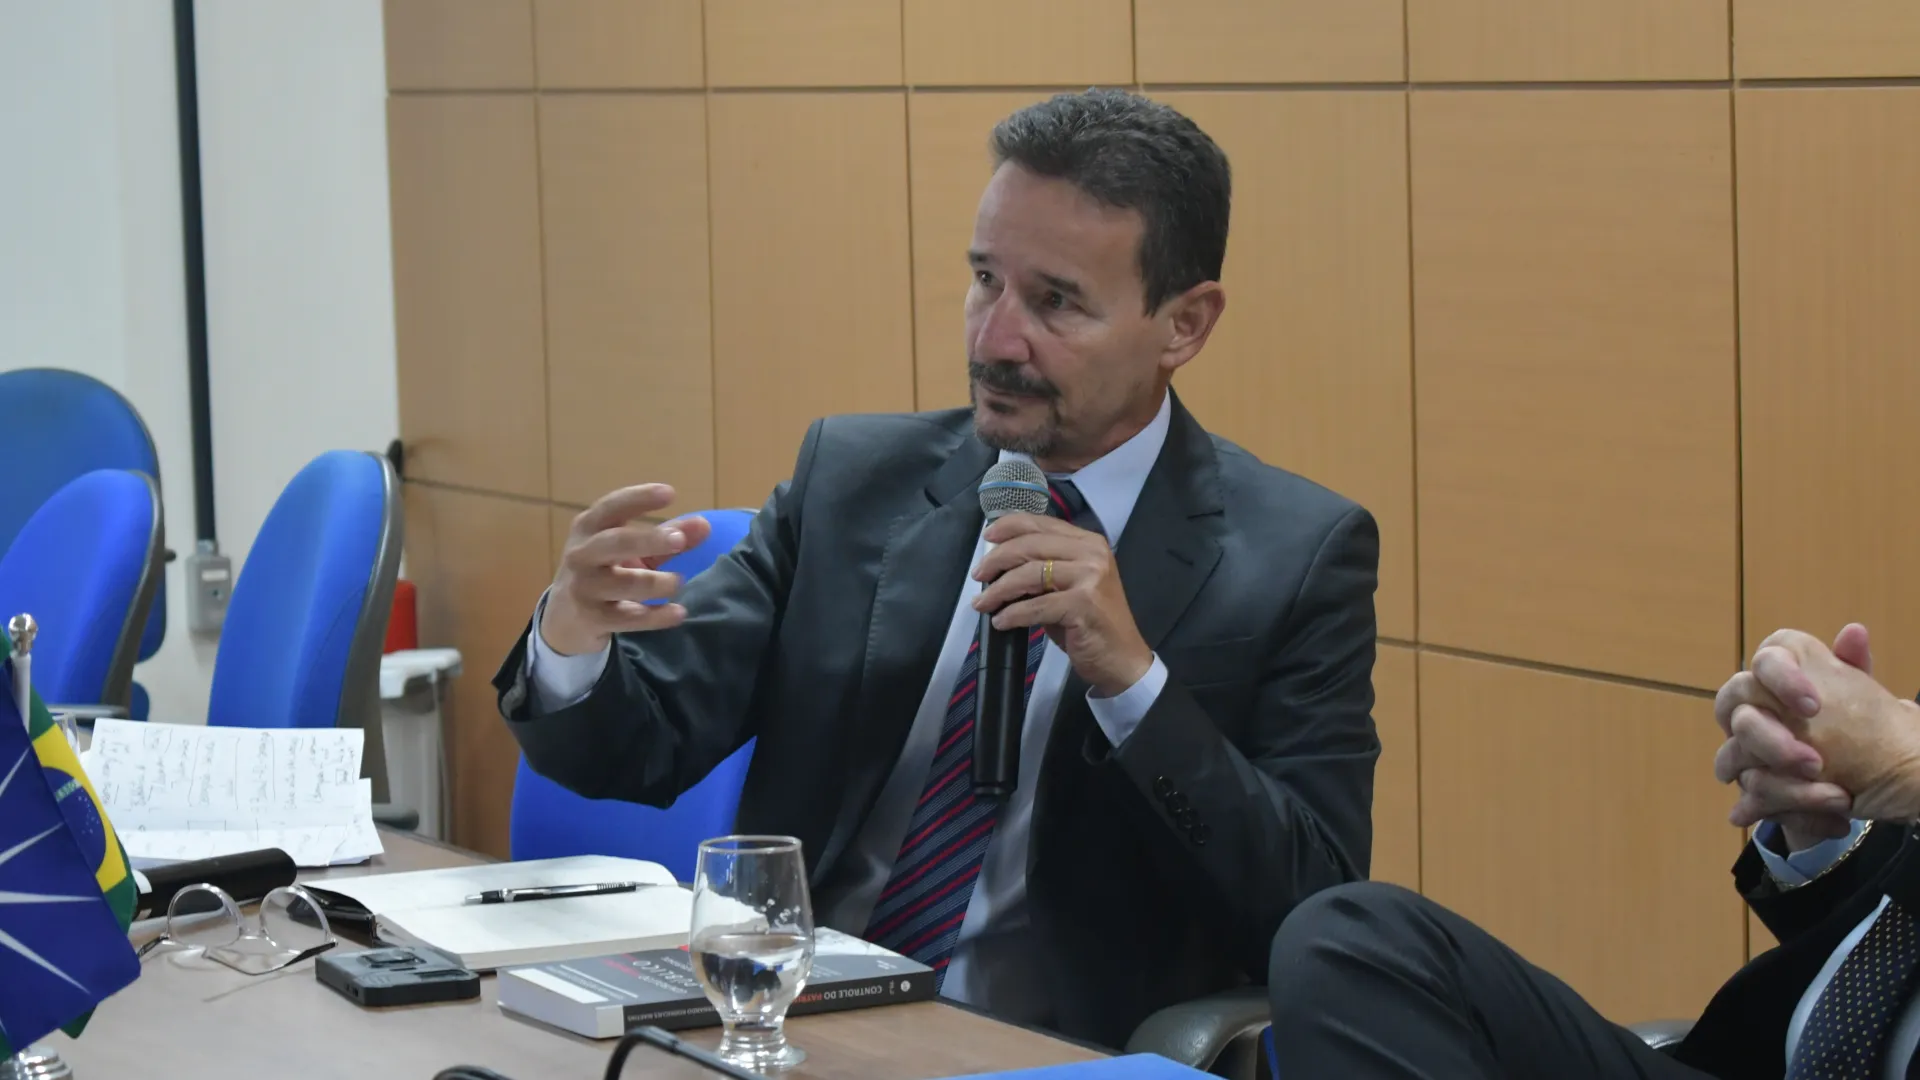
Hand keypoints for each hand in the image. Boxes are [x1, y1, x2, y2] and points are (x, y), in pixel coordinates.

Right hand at [539, 484, 712, 655]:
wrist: (564, 618)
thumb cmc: (604, 571)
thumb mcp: (633, 551)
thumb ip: (668, 536)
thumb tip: (704, 525)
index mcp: (589, 528)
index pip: (611, 506)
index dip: (639, 499)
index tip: (669, 493)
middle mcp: (581, 554)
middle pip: (615, 542)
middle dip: (648, 539)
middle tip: (679, 541)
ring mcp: (584, 587)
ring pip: (622, 583)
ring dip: (656, 583)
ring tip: (679, 582)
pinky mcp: (591, 618)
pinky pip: (627, 617)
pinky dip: (655, 616)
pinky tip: (678, 613)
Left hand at [970, 513, 1151, 696]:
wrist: (1122, 659)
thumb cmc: (1092, 624)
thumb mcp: (1069, 587)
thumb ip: (1043, 569)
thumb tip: (1001, 565)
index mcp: (1089, 543)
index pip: (1041, 524)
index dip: (1009, 526)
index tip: (987, 536)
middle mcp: (1092, 554)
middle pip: (1031, 545)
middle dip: (997, 559)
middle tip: (979, 575)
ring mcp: (1090, 577)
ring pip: (1029, 573)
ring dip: (999, 589)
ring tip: (983, 603)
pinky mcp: (1083, 604)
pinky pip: (1035, 605)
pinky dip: (1013, 614)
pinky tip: (1001, 621)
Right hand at [1757, 626, 1919, 823]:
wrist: (1857, 781)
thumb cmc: (1854, 728)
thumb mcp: (1858, 696)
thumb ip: (1852, 665)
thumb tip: (1854, 631)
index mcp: (1775, 681)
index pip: (1764, 663)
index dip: (1782, 681)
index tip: (1813, 706)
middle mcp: (1750, 713)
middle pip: (1735, 715)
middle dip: (1771, 742)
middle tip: (1814, 762)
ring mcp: (1745, 755)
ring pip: (1738, 766)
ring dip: (1786, 787)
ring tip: (1838, 798)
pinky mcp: (1754, 793)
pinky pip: (1758, 805)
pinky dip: (1800, 815)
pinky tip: (1836, 821)